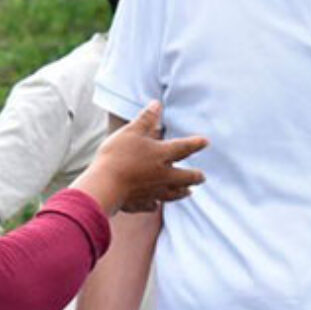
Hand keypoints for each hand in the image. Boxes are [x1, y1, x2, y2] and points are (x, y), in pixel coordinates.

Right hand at [80, 102, 206, 213]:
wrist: (105, 186)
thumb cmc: (118, 155)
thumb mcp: (131, 132)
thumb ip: (145, 119)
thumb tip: (157, 104)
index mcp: (162, 155)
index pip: (184, 148)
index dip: (195, 144)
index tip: (205, 142)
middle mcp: (163, 175)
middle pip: (185, 177)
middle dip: (195, 177)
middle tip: (202, 177)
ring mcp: (154, 192)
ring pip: (173, 194)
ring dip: (182, 192)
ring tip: (188, 192)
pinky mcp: (140, 204)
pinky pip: (151, 205)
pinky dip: (153, 205)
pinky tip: (154, 206)